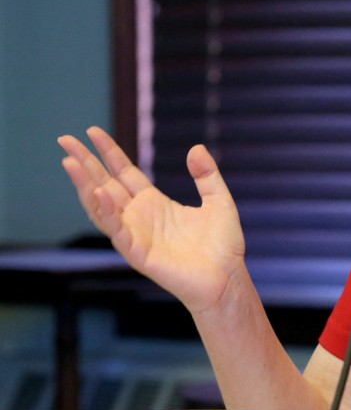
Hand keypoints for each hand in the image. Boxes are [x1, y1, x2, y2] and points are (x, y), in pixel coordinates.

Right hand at [57, 126, 246, 312]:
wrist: (227, 278)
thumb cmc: (222, 246)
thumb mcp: (218, 201)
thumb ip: (207, 175)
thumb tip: (196, 147)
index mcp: (154, 203)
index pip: (124, 172)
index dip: (108, 153)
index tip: (92, 131)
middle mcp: (139, 216)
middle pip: (105, 184)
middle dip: (85, 163)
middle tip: (65, 139)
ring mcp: (136, 234)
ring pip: (102, 206)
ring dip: (85, 184)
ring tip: (70, 162)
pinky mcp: (138, 253)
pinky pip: (117, 230)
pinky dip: (106, 211)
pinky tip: (99, 192)